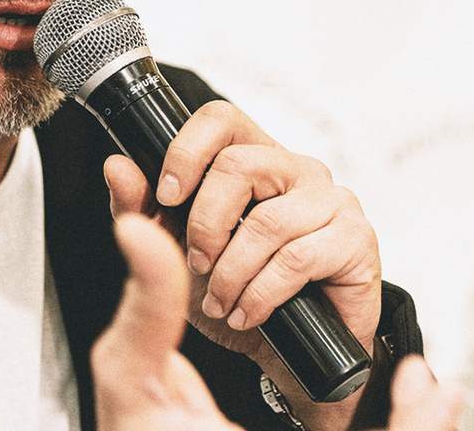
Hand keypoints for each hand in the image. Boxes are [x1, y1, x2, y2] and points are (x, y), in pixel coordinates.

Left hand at [104, 101, 382, 424]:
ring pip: (266, 220)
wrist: (284, 354)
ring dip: (231, 271)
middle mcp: (295, 170)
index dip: (188, 150)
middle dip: (205, 223)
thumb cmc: (235, 291)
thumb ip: (142, 207)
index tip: (168, 196)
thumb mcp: (174, 250)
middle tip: (197, 263)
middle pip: (238, 164)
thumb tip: (117, 166)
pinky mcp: (356, 241)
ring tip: (220, 300)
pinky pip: (298, 258)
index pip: (221, 119)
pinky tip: (248, 312)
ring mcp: (331, 201)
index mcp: (253, 159)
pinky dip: (261, 292)